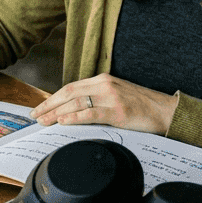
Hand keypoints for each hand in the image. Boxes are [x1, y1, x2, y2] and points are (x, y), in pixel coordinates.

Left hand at [29, 74, 177, 134]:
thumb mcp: (117, 96)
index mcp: (104, 80)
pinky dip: (75, 117)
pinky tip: (63, 122)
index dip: (53, 97)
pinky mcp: (118, 111)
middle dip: (49, 104)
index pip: (71, 87)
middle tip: (35, 115)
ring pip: (77, 102)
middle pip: (69, 92)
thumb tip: (74, 111)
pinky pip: (91, 113)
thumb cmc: (142, 107)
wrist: (167, 111)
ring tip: (44, 121)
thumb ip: (98, 98)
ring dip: (57, 112)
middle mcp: (106, 85)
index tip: (40, 107)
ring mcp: (112, 97)